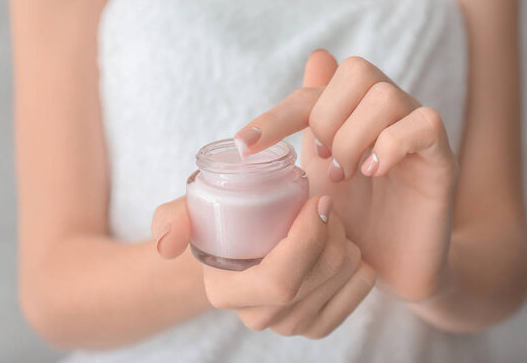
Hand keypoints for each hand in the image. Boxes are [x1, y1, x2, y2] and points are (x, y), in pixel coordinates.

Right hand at [151, 195, 375, 337]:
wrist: (239, 248)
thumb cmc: (218, 224)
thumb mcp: (186, 213)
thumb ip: (170, 221)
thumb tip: (168, 246)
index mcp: (227, 293)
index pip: (279, 280)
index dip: (308, 239)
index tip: (317, 200)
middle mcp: (260, 317)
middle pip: (317, 277)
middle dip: (332, 232)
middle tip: (325, 202)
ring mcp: (292, 326)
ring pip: (343, 278)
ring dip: (346, 240)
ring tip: (328, 221)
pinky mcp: (320, 324)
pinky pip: (359, 290)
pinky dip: (358, 262)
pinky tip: (341, 246)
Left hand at [234, 50, 457, 300]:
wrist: (390, 268)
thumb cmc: (353, 221)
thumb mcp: (315, 173)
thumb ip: (306, 125)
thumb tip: (313, 58)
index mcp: (354, 114)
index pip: (314, 91)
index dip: (278, 114)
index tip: (245, 147)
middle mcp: (388, 113)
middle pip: (357, 72)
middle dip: (327, 118)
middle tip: (323, 163)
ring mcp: (416, 132)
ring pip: (385, 96)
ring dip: (352, 137)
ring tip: (345, 175)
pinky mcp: (441, 158)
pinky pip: (424, 123)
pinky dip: (390, 146)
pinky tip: (372, 173)